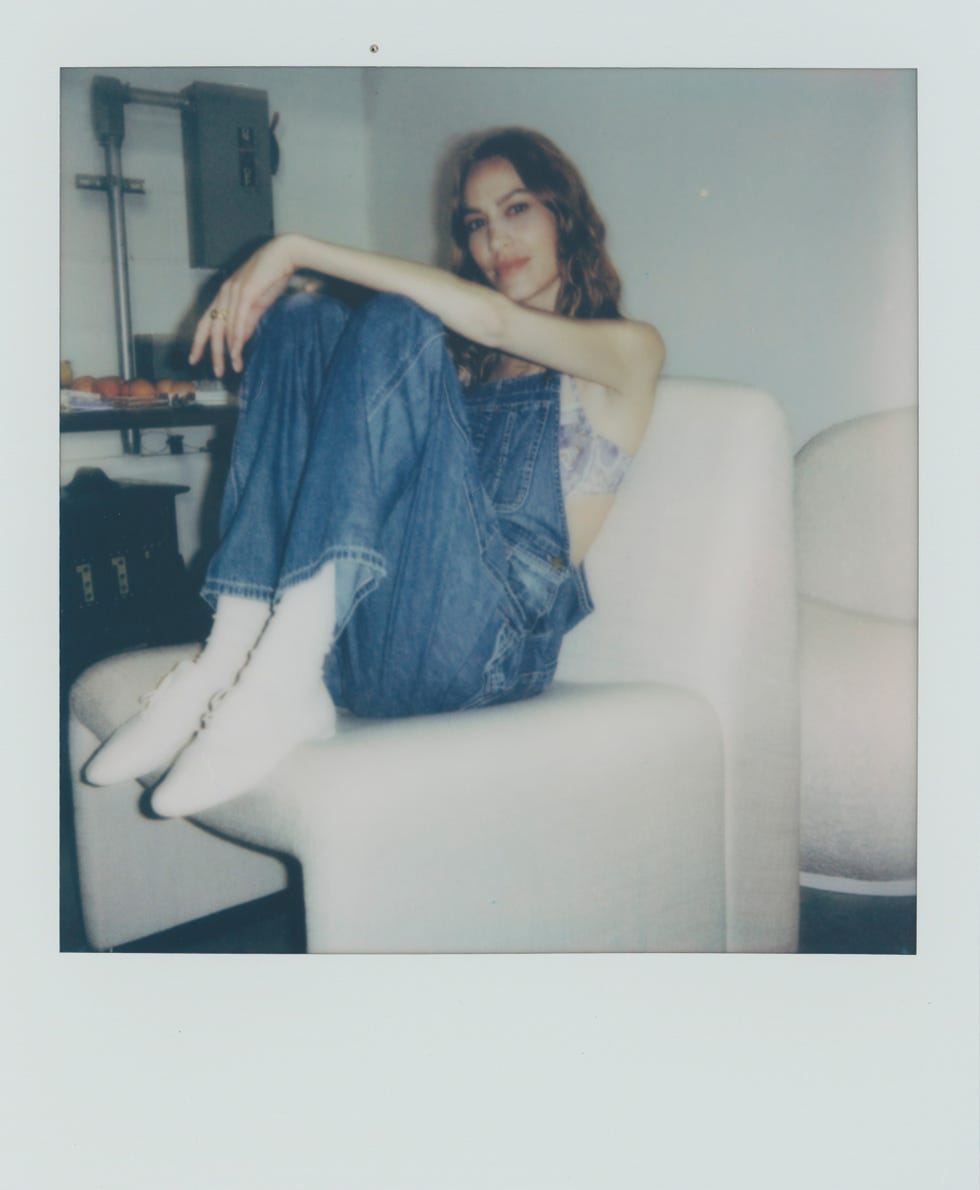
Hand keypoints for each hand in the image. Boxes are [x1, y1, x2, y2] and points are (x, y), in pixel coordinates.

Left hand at [189, 235, 300, 376]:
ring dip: (226, 351)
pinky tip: (235, 352)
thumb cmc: (272, 276)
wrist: (284, 255)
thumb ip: (247, 321)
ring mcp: (233, 292)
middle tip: (217, 372)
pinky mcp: (245, 292)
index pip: (206, 322)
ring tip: (230, 367)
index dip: (198, 342)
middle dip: (212, 353)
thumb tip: (239, 342)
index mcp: (224, 295)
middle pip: (211, 328)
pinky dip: (235, 338)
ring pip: (224, 328)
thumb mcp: (257, 303)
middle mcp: (224, 293)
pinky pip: (237, 320)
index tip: (194, 359)